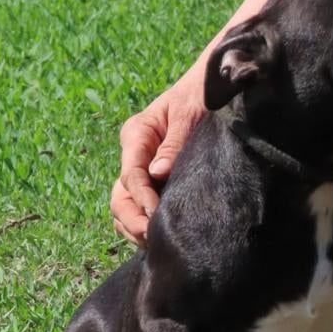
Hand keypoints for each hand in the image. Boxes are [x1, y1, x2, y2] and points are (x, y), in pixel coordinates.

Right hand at [111, 64, 206, 244]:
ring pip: (126, 206)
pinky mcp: (156, 181)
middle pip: (120, 196)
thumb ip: (173, 144)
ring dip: (135, 227)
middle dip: (132, 220)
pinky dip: (146, 223)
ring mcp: (143, 169)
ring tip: (156, 244)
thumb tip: (158, 174)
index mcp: (137, 135)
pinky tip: (161, 238)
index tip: (155, 216)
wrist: (212, 87)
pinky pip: (142, 207)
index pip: (131, 175)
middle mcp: (135, 154)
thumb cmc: (201, 96)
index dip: (141, 199)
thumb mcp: (189, 115)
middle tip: (152, 238)